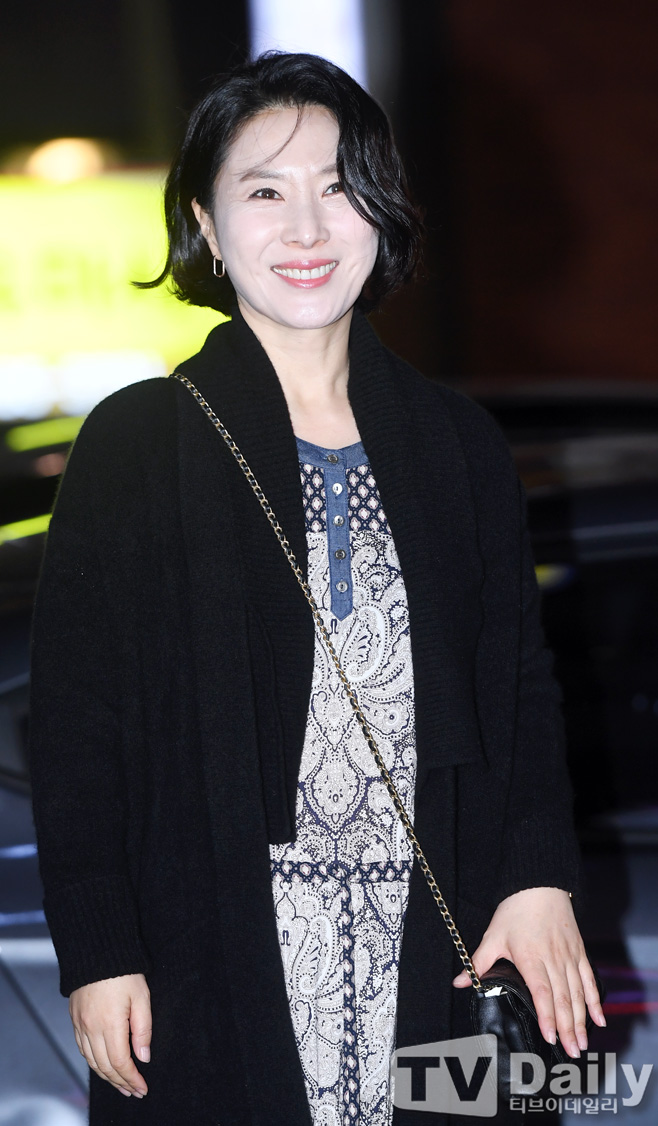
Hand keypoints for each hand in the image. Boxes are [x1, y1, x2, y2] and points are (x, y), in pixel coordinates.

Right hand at [69, 973, 150, 1097]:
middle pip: (105, 1066)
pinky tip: (102, 1065)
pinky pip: (82, 1048)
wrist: (97, 950)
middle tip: (134, 1091)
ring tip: (120, 1084)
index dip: (132, 1078)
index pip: (120, 1062)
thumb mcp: (142, 997)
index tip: (142, 1087)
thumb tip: (143, 1057)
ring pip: (91, 1061)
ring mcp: (80, 1024)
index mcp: (109, 1024)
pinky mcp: (75, 1018)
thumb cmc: (123, 971)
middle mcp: (91, 1028)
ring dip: (106, 1076)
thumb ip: (143, 1029)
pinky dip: (93, 1062)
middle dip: (120, 1082)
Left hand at [452, 887, 605, 1057]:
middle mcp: (553, 959)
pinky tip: (599, 1020)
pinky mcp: (579, 952)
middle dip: (568, 1028)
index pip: (541, 993)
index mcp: (530, 957)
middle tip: (571, 1052)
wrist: (539, 884)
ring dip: (582, 1020)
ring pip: (578, 993)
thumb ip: (478, 962)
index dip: (547, 1016)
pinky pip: (589, 980)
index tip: (550, 1037)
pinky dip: (595, 1000)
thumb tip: (459, 982)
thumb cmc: (515, 909)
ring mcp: (569, 956)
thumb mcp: (493, 935)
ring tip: (582, 1043)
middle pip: (563, 999)